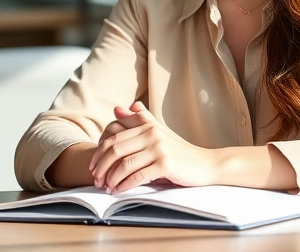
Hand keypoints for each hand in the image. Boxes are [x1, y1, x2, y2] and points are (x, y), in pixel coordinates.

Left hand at [89, 102, 216, 192]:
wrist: (206, 164)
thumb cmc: (180, 151)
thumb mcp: (159, 132)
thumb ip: (139, 120)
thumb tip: (118, 109)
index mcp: (147, 124)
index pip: (113, 134)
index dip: (99, 150)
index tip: (93, 164)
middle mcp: (152, 133)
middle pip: (115, 148)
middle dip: (101, 166)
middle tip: (96, 179)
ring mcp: (159, 148)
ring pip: (124, 163)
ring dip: (111, 178)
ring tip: (106, 187)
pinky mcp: (165, 164)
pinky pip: (137, 176)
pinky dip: (124, 185)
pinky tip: (118, 190)